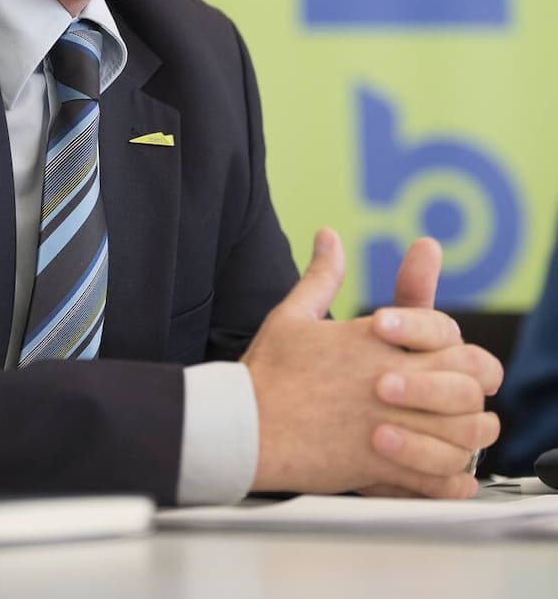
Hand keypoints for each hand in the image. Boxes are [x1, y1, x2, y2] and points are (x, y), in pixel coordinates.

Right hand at [242, 229, 501, 497]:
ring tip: (458, 434)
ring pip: (463, 431)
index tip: (442, 353)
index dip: (453, 342)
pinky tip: (446, 475)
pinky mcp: (381, 466)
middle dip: (473, 386)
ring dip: (467, 433)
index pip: (446, 331)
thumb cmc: (267, 372)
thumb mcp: (293, 314)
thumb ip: (322, 276)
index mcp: (376, 339)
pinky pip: (438, 478)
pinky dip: (451, 479)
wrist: (242, 425)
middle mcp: (391, 379)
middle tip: (463, 393)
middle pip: (468, 380)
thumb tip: (329, 237)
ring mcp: (389, 424)